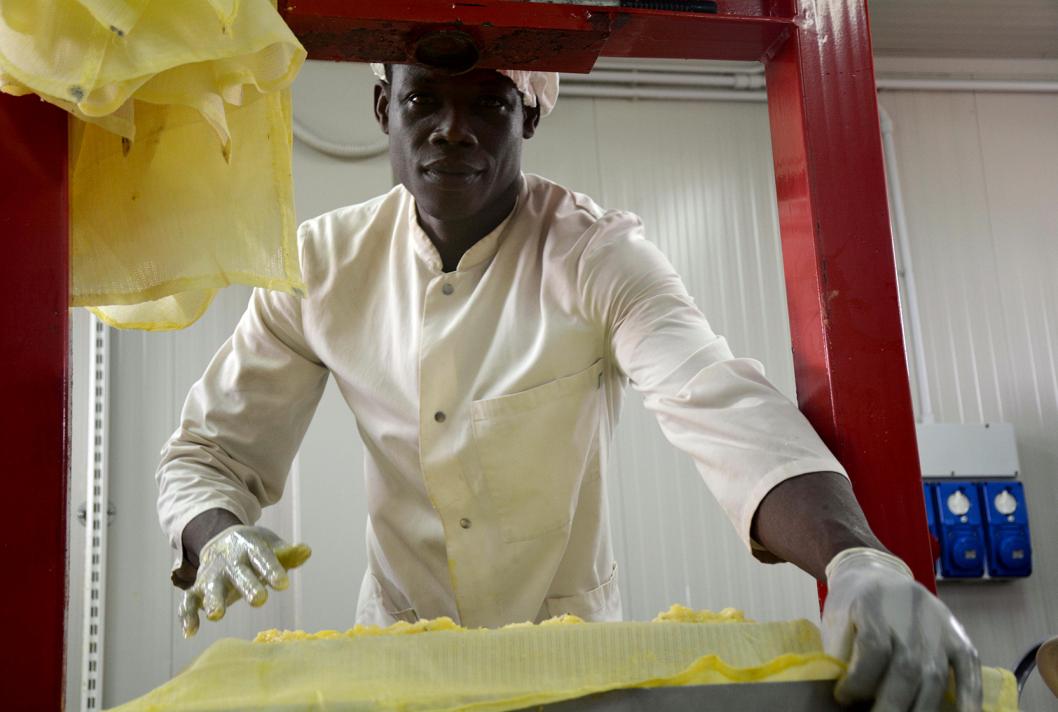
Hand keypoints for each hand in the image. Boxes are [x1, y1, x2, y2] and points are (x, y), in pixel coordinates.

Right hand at [178, 525, 310, 637]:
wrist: (222, 540)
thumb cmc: (255, 549)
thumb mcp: (271, 545)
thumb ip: (288, 554)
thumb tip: (306, 551)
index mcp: (250, 547)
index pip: (262, 557)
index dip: (272, 569)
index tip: (284, 584)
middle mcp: (229, 561)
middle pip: (238, 572)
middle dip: (247, 586)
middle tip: (259, 601)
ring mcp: (212, 575)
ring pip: (210, 587)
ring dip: (213, 600)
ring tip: (217, 615)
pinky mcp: (197, 589)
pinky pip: (187, 601)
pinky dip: (187, 615)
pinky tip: (191, 632)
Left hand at [822, 547, 980, 710]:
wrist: (875, 571)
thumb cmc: (852, 604)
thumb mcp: (836, 621)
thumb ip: (842, 657)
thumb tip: (847, 701)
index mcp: (872, 605)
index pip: (873, 649)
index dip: (859, 680)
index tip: (843, 697)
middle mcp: (910, 614)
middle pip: (906, 669)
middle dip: (891, 706)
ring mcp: (938, 626)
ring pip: (934, 676)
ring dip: (921, 710)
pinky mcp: (958, 635)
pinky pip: (969, 670)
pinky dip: (969, 698)